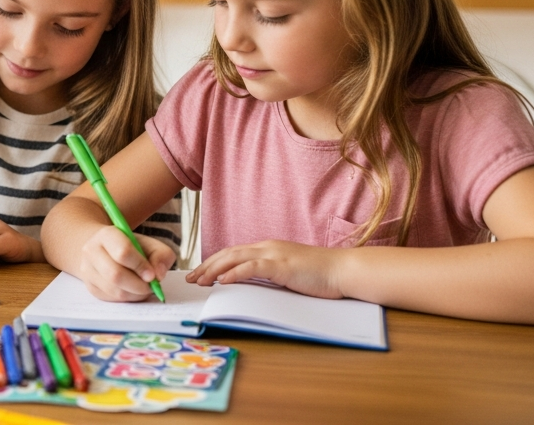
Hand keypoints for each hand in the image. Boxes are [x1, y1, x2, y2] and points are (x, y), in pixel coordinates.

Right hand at [76, 227, 175, 302]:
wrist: (105, 250)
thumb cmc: (131, 247)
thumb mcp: (149, 244)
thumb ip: (161, 255)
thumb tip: (158, 275)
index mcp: (106, 235)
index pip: (123, 252)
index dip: (140, 266)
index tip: (152, 275)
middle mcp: (92, 251)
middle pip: (115, 275)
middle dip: (138, 285)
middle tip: (150, 286)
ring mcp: (87, 270)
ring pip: (114, 290)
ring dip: (135, 294)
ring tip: (144, 288)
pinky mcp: (90, 287)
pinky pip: (112, 299)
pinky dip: (128, 298)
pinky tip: (133, 291)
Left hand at [188, 240, 346, 298]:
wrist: (343, 270)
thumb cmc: (319, 275)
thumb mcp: (288, 274)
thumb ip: (269, 276)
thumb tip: (249, 286)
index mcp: (268, 249)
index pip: (234, 253)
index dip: (214, 263)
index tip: (199, 274)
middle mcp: (267, 248)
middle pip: (229, 254)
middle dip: (207, 266)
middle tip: (191, 279)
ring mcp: (274, 255)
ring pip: (236, 258)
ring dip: (215, 270)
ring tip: (200, 281)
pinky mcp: (282, 265)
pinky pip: (253, 267)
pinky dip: (236, 273)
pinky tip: (223, 281)